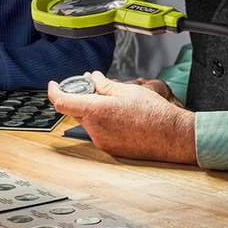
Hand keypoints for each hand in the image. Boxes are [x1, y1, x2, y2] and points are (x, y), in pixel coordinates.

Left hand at [49, 71, 196, 163]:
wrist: (172, 137)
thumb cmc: (155, 114)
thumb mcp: (128, 90)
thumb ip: (104, 85)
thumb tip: (92, 78)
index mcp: (96, 111)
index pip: (62, 102)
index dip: (55, 91)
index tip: (55, 84)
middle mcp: (96, 129)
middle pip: (76, 110)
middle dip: (81, 97)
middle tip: (94, 86)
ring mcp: (102, 141)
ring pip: (89, 121)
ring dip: (95, 110)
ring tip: (116, 103)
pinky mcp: (110, 149)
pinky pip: (99, 132)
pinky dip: (104, 121)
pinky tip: (121, 117)